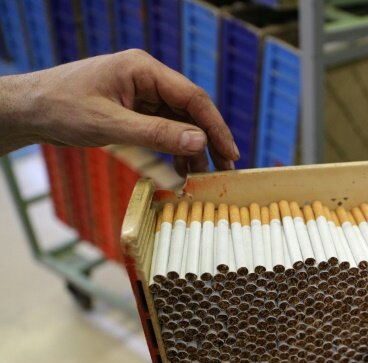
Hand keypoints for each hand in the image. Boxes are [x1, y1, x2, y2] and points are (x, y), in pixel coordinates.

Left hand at [12, 50, 237, 174]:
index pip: (192, 97)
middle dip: (208, 141)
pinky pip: (163, 130)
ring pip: (179, 123)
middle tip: (226, 169)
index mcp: (143, 70)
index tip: (230, 152)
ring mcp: (141, 95)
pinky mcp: (134, 111)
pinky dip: (173, 150)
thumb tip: (199, 141)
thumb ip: (157, 133)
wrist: (27, 111)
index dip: (214, 126)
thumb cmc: (60, 107)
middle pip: (190, 111)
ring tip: (201, 176)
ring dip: (191, 149)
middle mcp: (147, 79)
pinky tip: (181, 169)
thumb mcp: (110, 124)